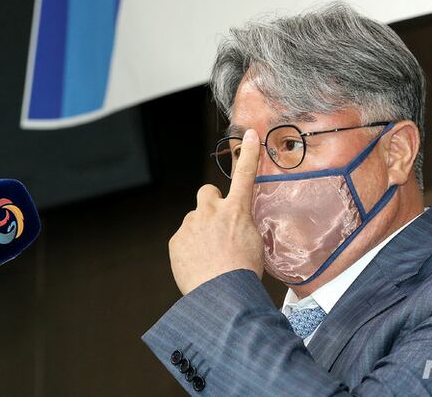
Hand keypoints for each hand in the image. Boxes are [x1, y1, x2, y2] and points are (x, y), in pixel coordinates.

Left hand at [168, 129, 264, 294]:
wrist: (220, 295)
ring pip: (195, 220)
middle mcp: (211, 211)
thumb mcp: (254, 243)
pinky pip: (184, 238)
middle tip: (217, 224)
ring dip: (201, 232)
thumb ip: (243, 226)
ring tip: (210, 257)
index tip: (249, 135)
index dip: (248, 153)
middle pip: (207, 192)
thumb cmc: (242, 273)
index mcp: (236, 211)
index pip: (245, 175)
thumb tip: (235, 225)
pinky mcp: (177, 240)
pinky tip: (199, 264)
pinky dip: (190, 248)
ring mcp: (191, 224)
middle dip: (211, 203)